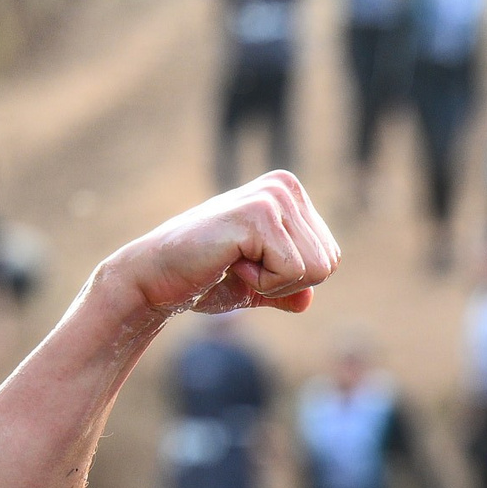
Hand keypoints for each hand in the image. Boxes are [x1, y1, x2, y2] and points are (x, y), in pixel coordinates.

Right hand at [104, 172, 341, 316]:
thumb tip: (308, 300)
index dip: (294, 280)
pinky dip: (262, 283)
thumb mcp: (258, 287)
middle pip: (328, 264)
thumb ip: (287, 289)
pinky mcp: (259, 213)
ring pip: (316, 270)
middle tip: (242, 267)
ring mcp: (273, 196)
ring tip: (235, 263)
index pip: (330, 258)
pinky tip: (229, 262)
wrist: (156, 279)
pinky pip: (293, 271)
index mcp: (290, 195)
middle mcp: (285, 187)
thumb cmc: (203, 279)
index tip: (252, 265)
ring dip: (273, 283)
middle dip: (287, 282)